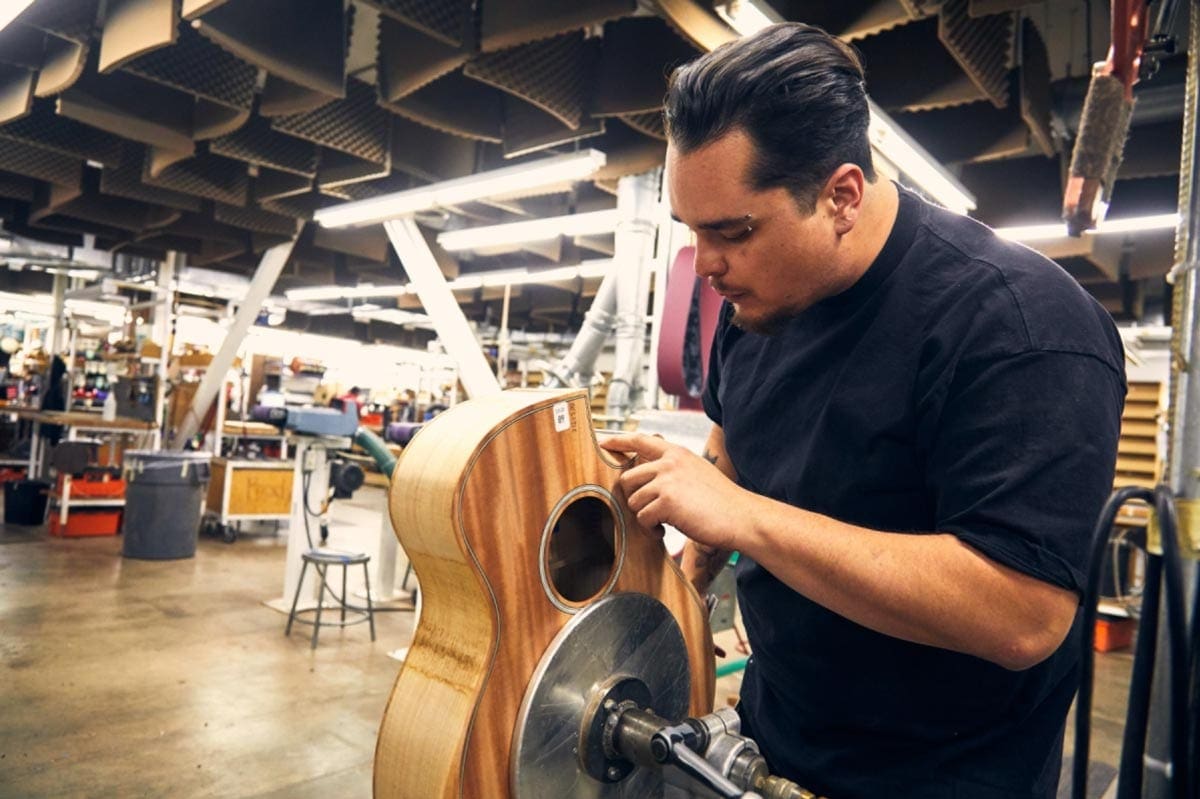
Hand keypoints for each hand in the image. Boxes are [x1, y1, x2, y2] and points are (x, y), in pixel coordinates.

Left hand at [600, 433, 755, 551]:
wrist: (742, 516)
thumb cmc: (722, 501)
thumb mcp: (697, 472)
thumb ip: (674, 470)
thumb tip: (650, 479)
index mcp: (677, 453)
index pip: (641, 440)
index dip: (620, 441)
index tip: (605, 442)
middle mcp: (669, 463)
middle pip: (628, 478)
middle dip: (634, 498)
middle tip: (651, 511)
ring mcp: (667, 481)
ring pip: (634, 501)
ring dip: (644, 517)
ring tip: (663, 523)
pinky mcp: (666, 502)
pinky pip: (643, 518)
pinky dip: (650, 529)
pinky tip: (665, 531)